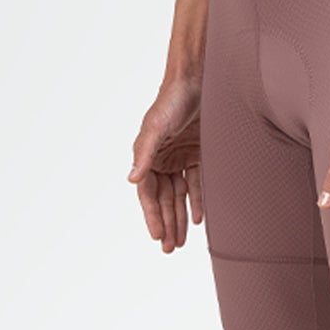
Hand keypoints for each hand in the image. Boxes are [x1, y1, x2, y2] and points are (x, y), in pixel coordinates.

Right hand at [128, 71, 204, 252]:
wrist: (198, 81)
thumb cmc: (172, 101)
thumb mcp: (156, 127)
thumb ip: (144, 153)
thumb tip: (130, 179)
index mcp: (148, 155)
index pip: (148, 193)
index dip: (152, 215)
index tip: (158, 236)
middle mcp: (162, 159)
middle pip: (163, 198)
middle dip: (166, 223)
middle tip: (170, 248)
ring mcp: (180, 158)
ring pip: (179, 195)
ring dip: (180, 217)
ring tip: (182, 241)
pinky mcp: (198, 153)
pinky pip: (197, 183)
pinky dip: (197, 200)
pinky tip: (198, 219)